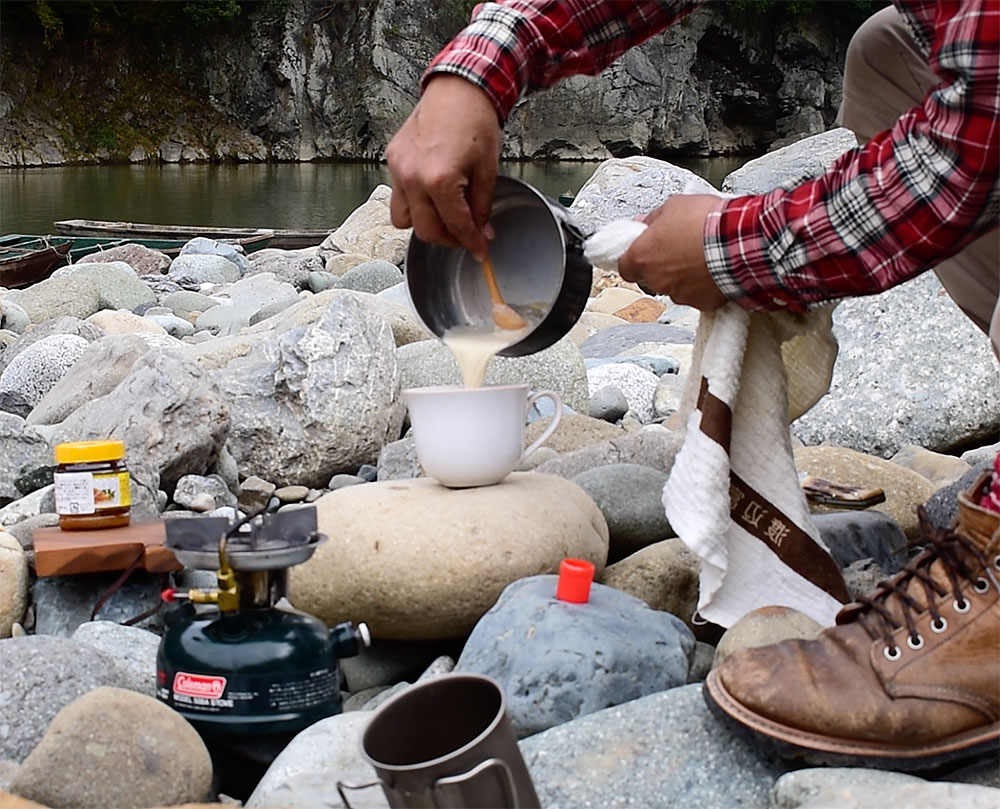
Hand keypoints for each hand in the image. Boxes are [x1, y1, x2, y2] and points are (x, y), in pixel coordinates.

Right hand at [386, 75, 502, 259]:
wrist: (458, 89)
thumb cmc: (475, 121)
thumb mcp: (488, 170)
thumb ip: (481, 206)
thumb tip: (481, 231)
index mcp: (440, 180)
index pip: (455, 226)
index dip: (472, 243)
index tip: (480, 250)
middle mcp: (413, 178)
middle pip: (425, 231)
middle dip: (449, 239)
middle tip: (466, 236)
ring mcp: (399, 169)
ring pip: (403, 219)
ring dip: (424, 224)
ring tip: (444, 216)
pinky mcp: (392, 160)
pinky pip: (398, 196)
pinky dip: (414, 203)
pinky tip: (432, 195)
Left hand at [618, 194, 728, 309]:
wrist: (740, 240)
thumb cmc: (707, 222)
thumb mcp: (674, 205)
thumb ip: (653, 218)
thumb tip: (645, 223)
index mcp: (642, 256)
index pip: (624, 266)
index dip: (634, 258)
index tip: (643, 250)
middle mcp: (656, 279)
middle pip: (650, 277)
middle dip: (661, 265)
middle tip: (677, 248)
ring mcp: (678, 294)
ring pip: (673, 287)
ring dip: (682, 275)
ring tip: (699, 256)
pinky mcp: (701, 303)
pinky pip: (697, 295)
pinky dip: (702, 285)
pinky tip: (712, 269)